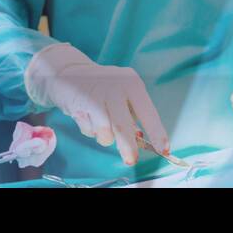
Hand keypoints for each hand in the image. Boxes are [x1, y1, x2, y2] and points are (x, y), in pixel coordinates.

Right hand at [24, 43, 167, 166]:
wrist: (69, 72)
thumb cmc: (103, 88)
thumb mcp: (122, 95)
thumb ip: (131, 115)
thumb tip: (139, 139)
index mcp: (132, 83)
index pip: (148, 112)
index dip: (157, 132)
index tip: (163, 149)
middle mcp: (115, 85)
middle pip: (123, 125)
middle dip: (128, 146)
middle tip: (131, 160)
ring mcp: (96, 93)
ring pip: (104, 131)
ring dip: (105, 138)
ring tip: (102, 128)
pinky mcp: (78, 102)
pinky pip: (88, 129)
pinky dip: (91, 131)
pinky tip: (87, 118)